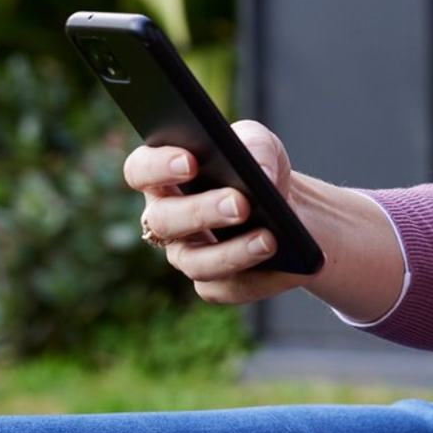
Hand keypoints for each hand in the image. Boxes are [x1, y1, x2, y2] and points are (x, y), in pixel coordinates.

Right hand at [123, 120, 307, 304]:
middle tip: (241, 204)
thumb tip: (261, 173)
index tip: (191, 161)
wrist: (291, 208)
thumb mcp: (261, 144)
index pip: (140, 171)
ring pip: (195, 263)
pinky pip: (231, 288)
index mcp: (163, 177)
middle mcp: (166, 219)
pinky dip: (265, 279)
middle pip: (165, 220)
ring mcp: (187, 255)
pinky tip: (291, 269)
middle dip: (202, 212)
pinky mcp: (217, 284)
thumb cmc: (260, 168)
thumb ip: (256, 145)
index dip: (158, 167)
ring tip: (270, 239)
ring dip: (232, 253)